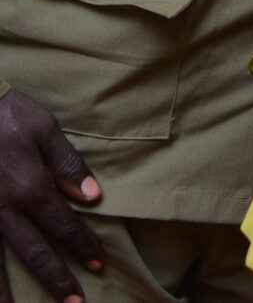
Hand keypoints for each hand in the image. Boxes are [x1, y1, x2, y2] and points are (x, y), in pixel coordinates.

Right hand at [0, 89, 103, 302]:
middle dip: (54, 278)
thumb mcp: (43, 129)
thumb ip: (67, 165)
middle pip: (32, 251)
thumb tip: (92, 196)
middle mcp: (2, 207)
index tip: (97, 264)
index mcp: (29, 187)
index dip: (81, 246)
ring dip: (3, 289)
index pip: (63, 224)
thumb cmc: (4, 113)